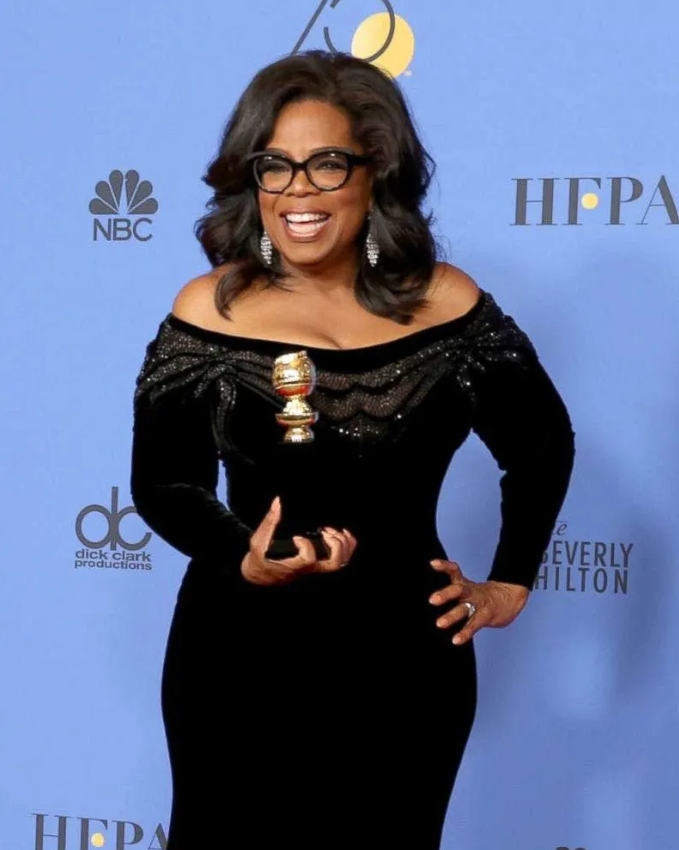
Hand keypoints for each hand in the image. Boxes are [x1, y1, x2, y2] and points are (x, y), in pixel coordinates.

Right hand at [241, 496, 357, 585]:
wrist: (262, 574)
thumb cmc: (261, 558)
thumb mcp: (260, 540)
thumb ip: (269, 521)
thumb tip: (278, 502)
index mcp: (293, 565)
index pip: (308, 559)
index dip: (306, 545)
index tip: (297, 537)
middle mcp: (308, 569)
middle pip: (333, 564)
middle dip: (336, 545)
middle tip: (325, 532)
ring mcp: (316, 567)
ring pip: (340, 562)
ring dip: (343, 544)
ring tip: (333, 531)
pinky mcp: (318, 564)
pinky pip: (340, 559)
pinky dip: (346, 545)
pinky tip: (340, 533)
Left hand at [429, 558, 529, 644]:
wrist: (509, 597)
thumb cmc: (481, 594)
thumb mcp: (466, 587)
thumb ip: (450, 589)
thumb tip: (430, 598)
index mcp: (464, 583)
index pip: (454, 570)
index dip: (444, 566)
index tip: (432, 563)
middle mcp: (470, 592)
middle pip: (458, 590)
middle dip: (445, 595)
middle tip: (431, 600)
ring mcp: (479, 604)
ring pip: (464, 609)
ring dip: (452, 616)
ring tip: (439, 624)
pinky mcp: (485, 616)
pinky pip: (474, 624)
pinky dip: (465, 633)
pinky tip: (456, 640)